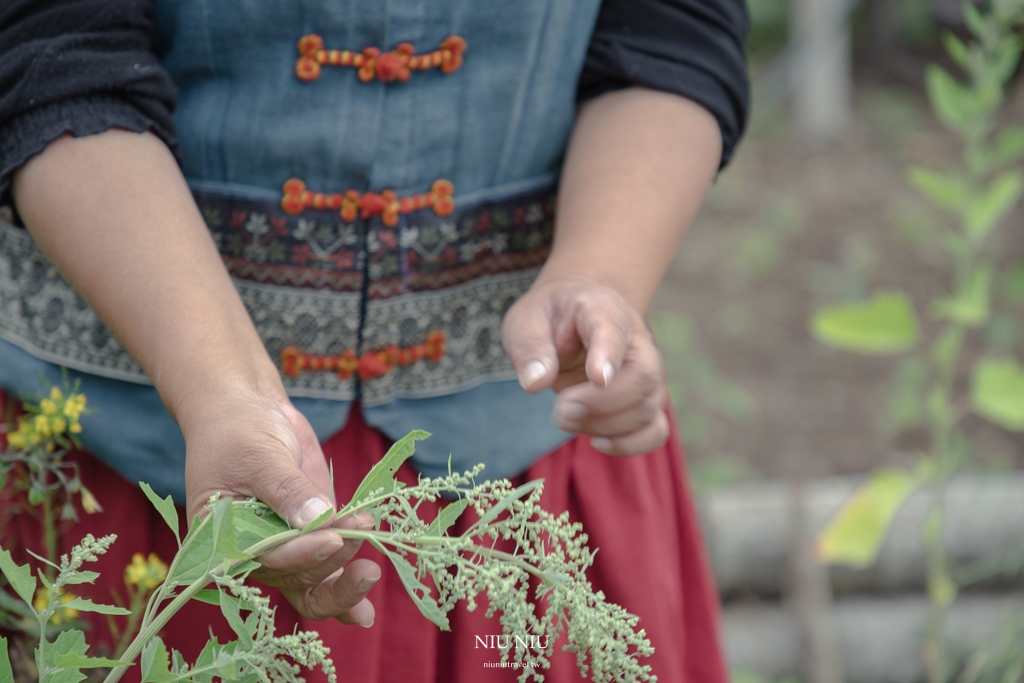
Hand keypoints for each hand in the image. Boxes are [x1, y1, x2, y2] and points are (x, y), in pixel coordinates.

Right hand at [182, 391, 379, 625]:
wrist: (249, 412)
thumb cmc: (240, 432)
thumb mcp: (260, 457)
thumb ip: (287, 490)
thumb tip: (319, 520)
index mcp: (225, 539)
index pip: (266, 559)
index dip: (300, 554)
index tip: (331, 538)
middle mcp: (254, 552)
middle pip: (293, 578)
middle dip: (328, 562)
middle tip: (357, 536)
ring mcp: (285, 547)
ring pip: (312, 583)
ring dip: (343, 573)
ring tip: (368, 545)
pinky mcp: (309, 536)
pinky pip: (326, 568)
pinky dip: (346, 577)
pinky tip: (365, 588)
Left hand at [502, 275, 668, 455]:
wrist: (574, 317)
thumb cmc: (550, 319)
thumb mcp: (526, 321)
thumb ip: (530, 347)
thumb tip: (536, 382)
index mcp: (603, 310)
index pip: (614, 329)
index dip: (609, 355)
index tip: (597, 378)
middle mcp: (636, 340)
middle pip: (643, 377)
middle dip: (601, 404)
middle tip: (560, 409)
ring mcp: (648, 372)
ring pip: (648, 409)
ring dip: (604, 426)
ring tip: (564, 418)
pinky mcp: (646, 401)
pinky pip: (655, 431)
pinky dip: (629, 445)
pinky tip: (595, 440)